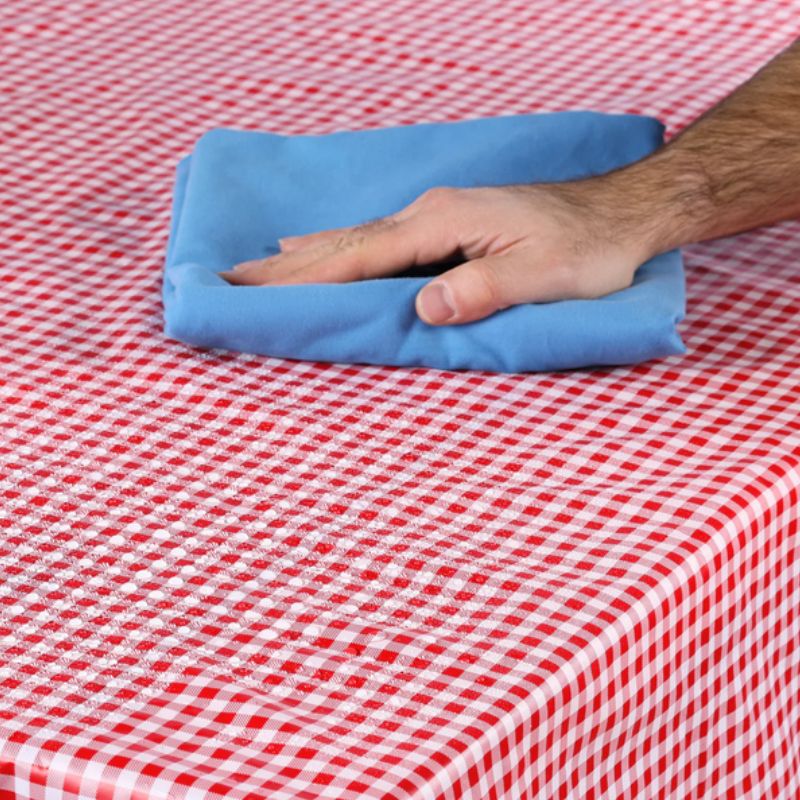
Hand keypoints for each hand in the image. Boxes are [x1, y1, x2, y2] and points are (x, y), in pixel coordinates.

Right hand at [219, 181, 651, 324]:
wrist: (617, 215)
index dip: (305, 278)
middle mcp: (428, 213)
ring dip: (306, 256)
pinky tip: (321, 248)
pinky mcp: (444, 225)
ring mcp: (434, 216)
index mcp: (441, 225)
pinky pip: (377, 239)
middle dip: (285, 266)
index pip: (359, 258)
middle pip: (344, 244)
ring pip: (355, 239)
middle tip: (231, 277)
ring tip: (261, 264)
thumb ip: (480, 291)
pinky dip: (340, 248)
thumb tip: (422, 309)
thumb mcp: (541, 278)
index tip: (252, 288)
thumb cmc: (585, 250)